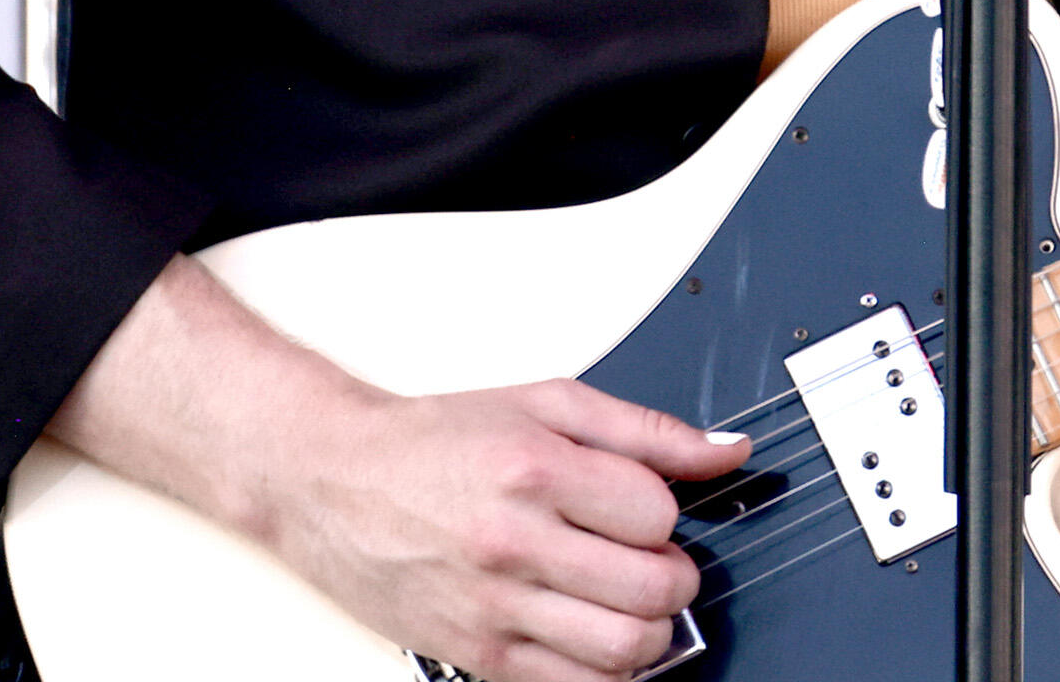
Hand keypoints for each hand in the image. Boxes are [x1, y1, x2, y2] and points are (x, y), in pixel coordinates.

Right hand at [259, 379, 747, 681]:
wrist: (330, 478)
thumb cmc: (435, 440)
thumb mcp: (547, 404)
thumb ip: (647, 431)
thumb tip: (728, 450)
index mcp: (538, 472)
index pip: (658, 513)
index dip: (666, 512)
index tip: (644, 510)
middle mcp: (514, 543)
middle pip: (652, 588)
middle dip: (675, 577)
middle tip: (654, 561)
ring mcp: (492, 605)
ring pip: (621, 649)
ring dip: (649, 631)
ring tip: (628, 602)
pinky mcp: (474, 652)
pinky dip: (604, 672)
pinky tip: (594, 637)